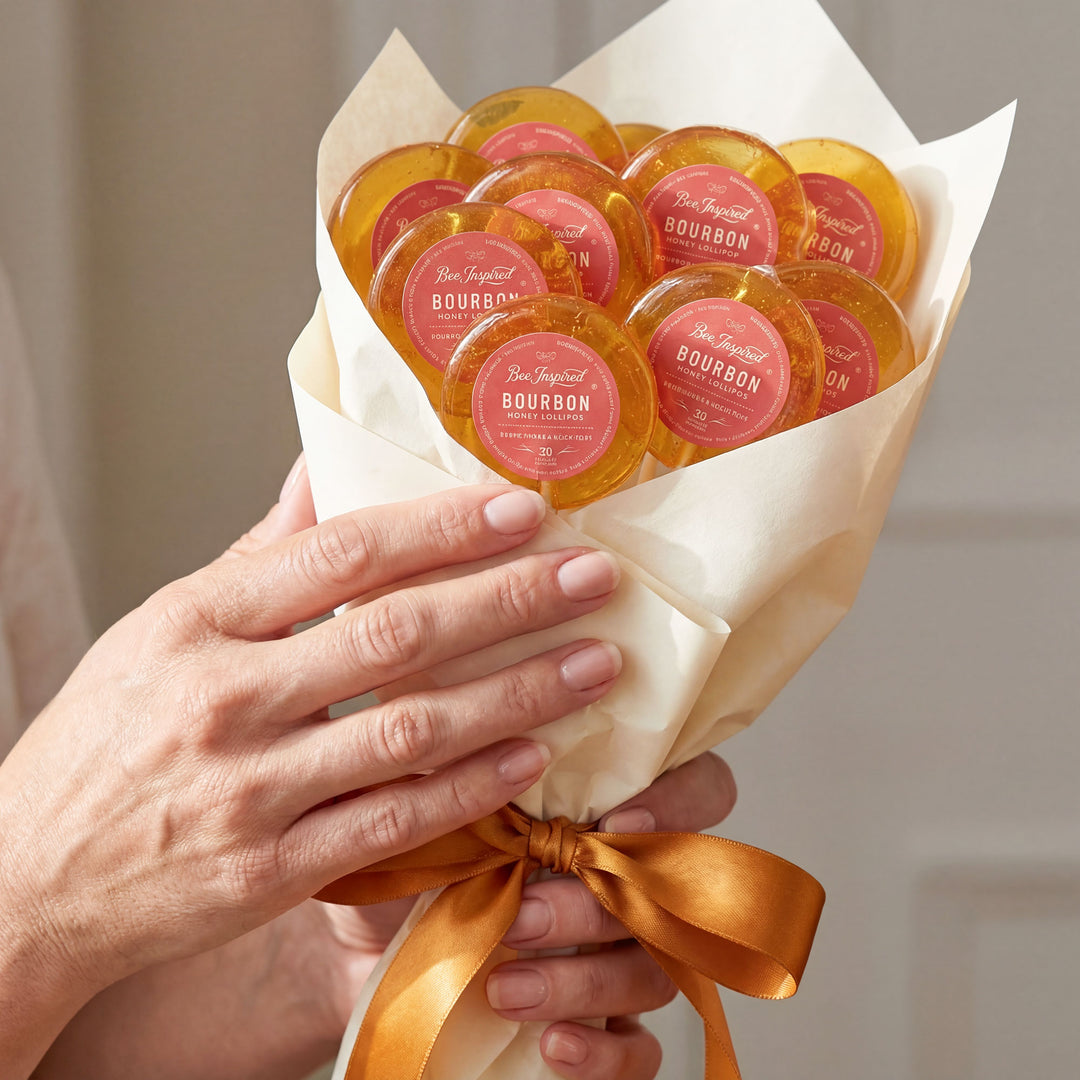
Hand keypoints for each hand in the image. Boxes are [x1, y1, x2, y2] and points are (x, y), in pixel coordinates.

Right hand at [0, 457, 622, 1076]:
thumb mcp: (161, 626)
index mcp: (198, 621)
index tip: (524, 510)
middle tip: (593, 577)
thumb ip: (259, 553)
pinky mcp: (270, 874)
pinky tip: (532, 759)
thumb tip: (327, 468)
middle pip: (396, 635)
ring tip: (595, 664)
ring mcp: (251, 793)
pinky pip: (392, 826)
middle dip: (509, 600)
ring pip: (411, 731)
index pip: (344, 555)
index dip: (443, 526)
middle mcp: (227, 700)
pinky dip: (469, 791)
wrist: (27, 881)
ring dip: (517, 694)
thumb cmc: (103, 739)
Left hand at [319, 752, 737, 1079]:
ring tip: (502, 986)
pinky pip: (639, 1052)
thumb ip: (482, 762)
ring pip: (655, 973)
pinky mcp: (601, 1024)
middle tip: (523, 916)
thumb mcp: (438, 798)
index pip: (699, 789)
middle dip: (599, 907)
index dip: (677, 803)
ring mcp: (620, 954)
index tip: (614, 821)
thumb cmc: (411, 853)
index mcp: (606, 804)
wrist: (359, 941)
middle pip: (674, 892)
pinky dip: (602, 1053)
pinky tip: (552, 1044)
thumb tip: (505, 725)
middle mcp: (629, 876)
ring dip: (582, 983)